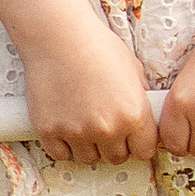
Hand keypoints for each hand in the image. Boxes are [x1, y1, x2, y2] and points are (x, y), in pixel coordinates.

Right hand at [21, 23, 159, 165]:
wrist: (59, 36)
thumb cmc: (97, 46)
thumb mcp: (133, 69)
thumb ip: (140, 99)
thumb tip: (145, 117)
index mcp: (134, 115)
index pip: (144, 152)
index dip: (138, 144)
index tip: (131, 138)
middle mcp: (108, 129)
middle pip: (116, 158)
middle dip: (113, 145)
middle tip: (104, 125)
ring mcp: (77, 132)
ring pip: (88, 159)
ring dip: (88, 146)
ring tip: (83, 123)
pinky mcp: (50, 131)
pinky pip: (60, 154)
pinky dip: (62, 144)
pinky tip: (65, 125)